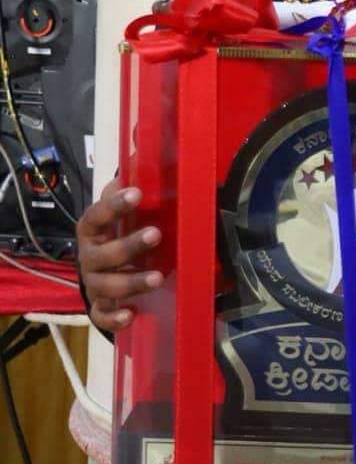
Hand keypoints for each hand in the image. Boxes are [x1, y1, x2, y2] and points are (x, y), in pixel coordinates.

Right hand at [76, 178, 162, 331]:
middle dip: (129, 245)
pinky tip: (131, 315)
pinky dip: (114, 318)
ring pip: (107, 286)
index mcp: (91, 229)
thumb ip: (130, 181)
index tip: (137, 193)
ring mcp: (93, 283)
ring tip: (158, 277)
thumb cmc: (115, 231)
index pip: (96, 216)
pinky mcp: (101, 308)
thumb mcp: (120, 208)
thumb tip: (140, 145)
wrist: (101, 270)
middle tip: (156, 234)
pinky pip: (102, 316)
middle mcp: (89, 257)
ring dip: (131, 282)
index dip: (114, 205)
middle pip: (103, 255)